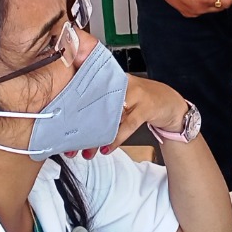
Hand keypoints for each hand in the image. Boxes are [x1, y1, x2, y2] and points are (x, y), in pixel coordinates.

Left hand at [69, 74, 190, 158]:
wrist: (170, 103)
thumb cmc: (140, 103)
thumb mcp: (119, 99)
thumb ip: (101, 105)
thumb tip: (74, 124)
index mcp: (112, 80)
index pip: (88, 89)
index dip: (74, 106)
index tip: (61, 123)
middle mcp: (122, 83)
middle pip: (96, 103)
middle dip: (82, 126)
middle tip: (70, 143)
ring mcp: (136, 93)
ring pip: (110, 115)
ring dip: (97, 136)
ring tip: (87, 152)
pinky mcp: (147, 106)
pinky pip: (128, 124)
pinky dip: (116, 138)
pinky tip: (107, 149)